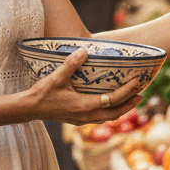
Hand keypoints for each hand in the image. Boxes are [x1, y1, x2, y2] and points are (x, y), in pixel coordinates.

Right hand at [19, 48, 142, 124]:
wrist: (28, 109)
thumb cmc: (42, 93)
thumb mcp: (57, 77)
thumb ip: (72, 63)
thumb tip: (84, 50)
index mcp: (85, 106)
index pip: (114, 100)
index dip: (127, 91)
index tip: (138, 83)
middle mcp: (87, 116)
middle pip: (116, 113)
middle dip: (130, 104)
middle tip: (141, 94)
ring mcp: (82, 119)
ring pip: (108, 117)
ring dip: (121, 110)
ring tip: (130, 100)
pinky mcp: (77, 120)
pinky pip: (99, 117)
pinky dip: (109, 112)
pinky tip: (109, 105)